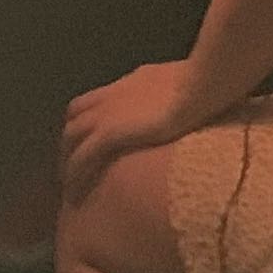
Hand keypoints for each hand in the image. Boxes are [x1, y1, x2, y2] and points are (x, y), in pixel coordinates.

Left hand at [62, 60, 218, 201]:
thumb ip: (176, 94)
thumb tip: (186, 104)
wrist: (202, 86)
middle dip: (72, 140)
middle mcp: (112, 95)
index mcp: (132, 82)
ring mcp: (108, 113)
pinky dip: (75, 173)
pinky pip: (82, 157)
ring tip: (72, 182)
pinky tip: (76, 191)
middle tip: (75, 164)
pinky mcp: (110, 133)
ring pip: (71, 137)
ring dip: (68, 159)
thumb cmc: (204, 83)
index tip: (92, 139)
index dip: (89, 119)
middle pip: (76, 117)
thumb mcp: (186, 83)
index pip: (97, 98)